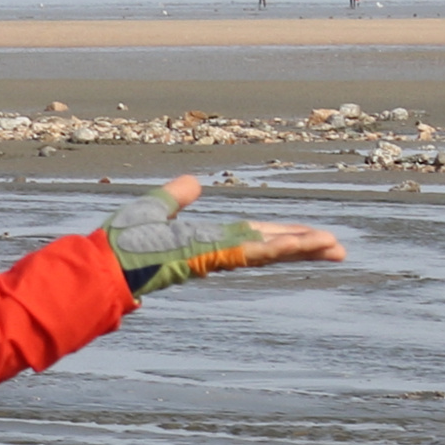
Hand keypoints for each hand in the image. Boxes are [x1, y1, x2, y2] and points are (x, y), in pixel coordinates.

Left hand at [106, 173, 343, 297]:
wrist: (107, 260)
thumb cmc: (122, 241)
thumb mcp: (154, 209)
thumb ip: (176, 197)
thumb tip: (192, 184)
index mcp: (207, 240)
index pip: (252, 236)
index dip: (280, 234)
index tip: (307, 234)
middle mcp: (217, 250)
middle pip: (270, 245)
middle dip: (303, 245)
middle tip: (338, 249)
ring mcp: (219, 255)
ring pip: (270, 250)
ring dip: (304, 247)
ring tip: (337, 248)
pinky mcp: (218, 257)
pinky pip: (258, 252)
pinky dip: (287, 248)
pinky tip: (315, 244)